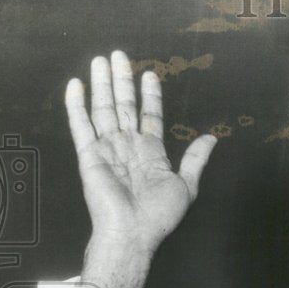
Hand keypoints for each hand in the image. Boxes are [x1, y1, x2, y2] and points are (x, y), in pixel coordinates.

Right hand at [66, 50, 216, 287]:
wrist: (133, 232)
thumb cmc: (160, 215)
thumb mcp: (186, 185)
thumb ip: (195, 159)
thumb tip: (212, 138)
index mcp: (151, 153)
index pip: (150, 116)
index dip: (150, 95)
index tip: (150, 74)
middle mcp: (128, 147)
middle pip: (124, 106)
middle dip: (122, 81)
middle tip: (119, 55)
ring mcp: (108, 150)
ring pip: (103, 109)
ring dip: (102, 84)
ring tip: (101, 60)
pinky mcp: (89, 156)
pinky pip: (81, 126)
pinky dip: (76, 105)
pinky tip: (76, 85)